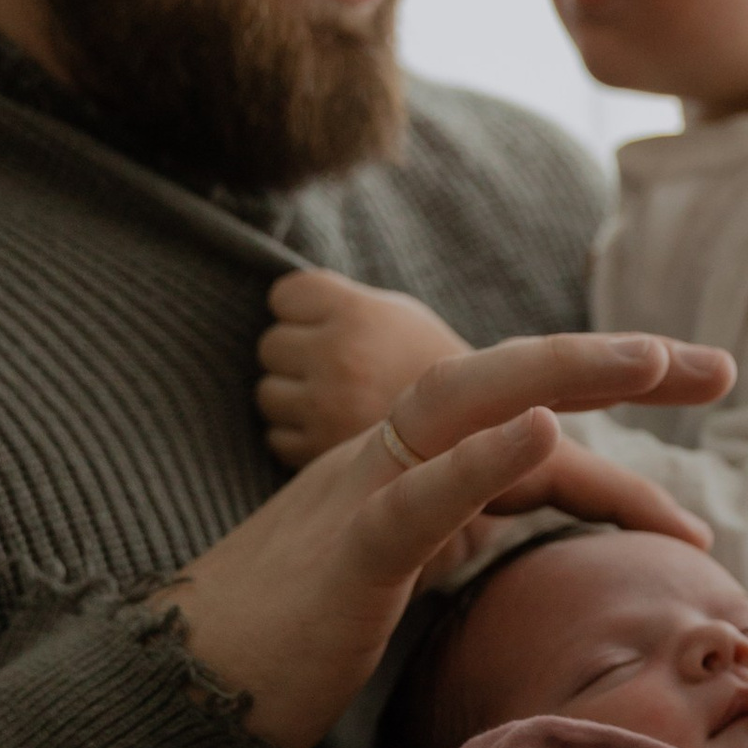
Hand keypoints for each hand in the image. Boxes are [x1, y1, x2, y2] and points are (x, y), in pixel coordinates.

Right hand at [168, 330, 729, 747]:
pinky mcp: (343, 555)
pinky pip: (414, 494)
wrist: (176, 689)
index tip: (690, 388)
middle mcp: (380, 458)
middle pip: (506, 379)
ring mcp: (359, 496)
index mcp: (396, 466)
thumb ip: (435, 541)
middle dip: (613, 361)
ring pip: (466, 405)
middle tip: (717, 365)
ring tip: (651, 358)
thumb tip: (498, 537)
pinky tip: (538, 429)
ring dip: (564, 374)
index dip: (599, 386)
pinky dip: (477, 459)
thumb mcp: (376, 580)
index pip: (510, 403)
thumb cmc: (275, 648)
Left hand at [258, 267, 467, 470]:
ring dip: (293, 398)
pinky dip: (299, 436)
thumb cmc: (425, 364)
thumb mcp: (396, 314)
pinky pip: (278, 437)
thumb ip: (338, 304)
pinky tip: (335, 430)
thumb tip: (277, 304)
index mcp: (357, 314)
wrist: (479, 431)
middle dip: (296, 355)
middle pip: (271, 346)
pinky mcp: (320, 452)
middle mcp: (339, 357)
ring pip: (268, 394)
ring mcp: (327, 406)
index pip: (285, 296)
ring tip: (338, 399)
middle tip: (338, 367)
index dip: (302, 310)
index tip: (330, 324)